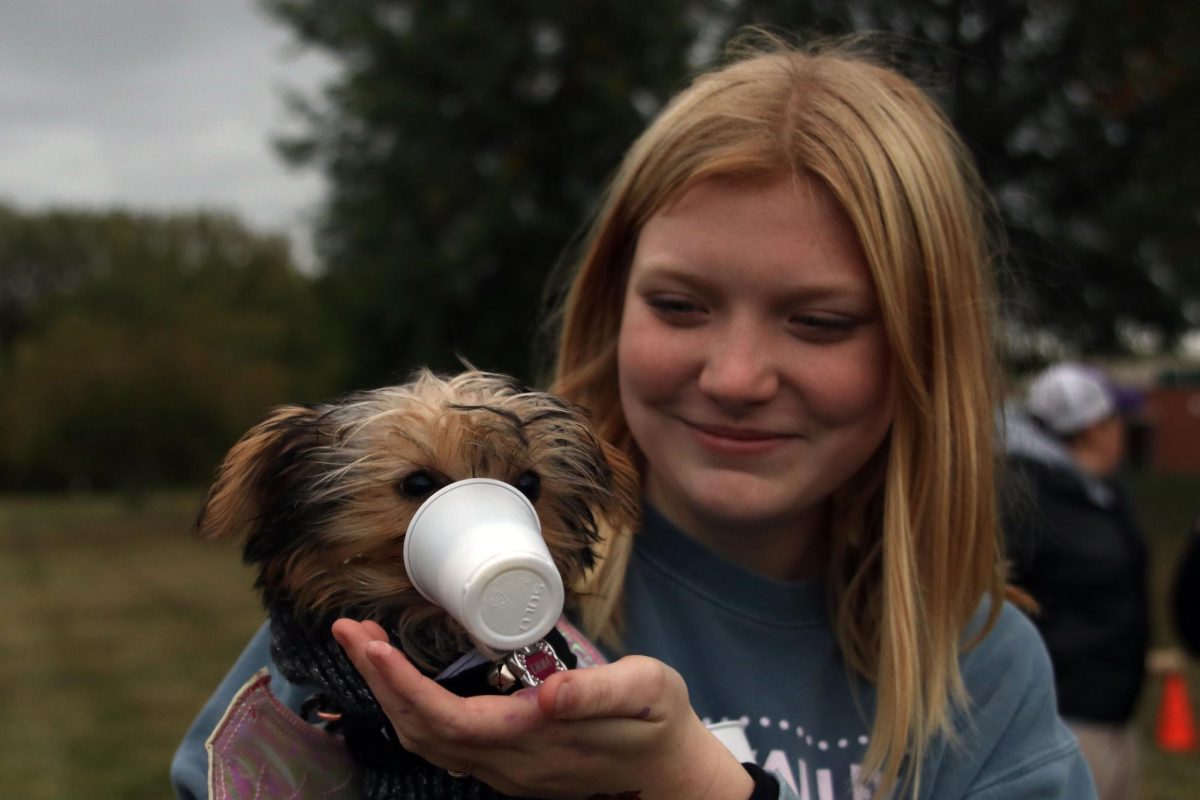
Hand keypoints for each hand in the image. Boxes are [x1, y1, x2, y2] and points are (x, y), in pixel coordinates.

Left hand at [331, 618, 752, 798]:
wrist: (672, 775)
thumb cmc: (660, 724)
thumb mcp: (646, 691)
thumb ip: (599, 690)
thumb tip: (548, 690)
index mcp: (537, 738)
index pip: (449, 718)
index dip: (402, 685)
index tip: (372, 645)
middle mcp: (511, 761)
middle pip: (423, 731)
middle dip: (378, 681)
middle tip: (351, 631)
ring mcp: (507, 769)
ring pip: (428, 741)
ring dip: (389, 695)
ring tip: (368, 648)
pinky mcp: (511, 765)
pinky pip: (445, 744)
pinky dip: (413, 710)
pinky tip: (406, 682)